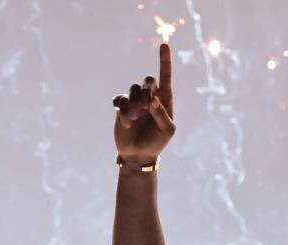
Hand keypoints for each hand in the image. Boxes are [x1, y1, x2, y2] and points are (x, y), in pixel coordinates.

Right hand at [113, 43, 175, 161]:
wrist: (138, 155)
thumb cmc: (157, 143)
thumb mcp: (167, 131)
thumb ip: (163, 114)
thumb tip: (153, 99)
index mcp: (164, 100)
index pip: (165, 77)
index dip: (165, 61)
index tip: (164, 45)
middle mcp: (150, 97)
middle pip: (148, 81)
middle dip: (146, 93)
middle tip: (145, 109)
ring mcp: (135, 101)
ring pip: (133, 89)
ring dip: (135, 104)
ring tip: (135, 119)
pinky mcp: (122, 107)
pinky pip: (120, 99)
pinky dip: (123, 109)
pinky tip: (126, 120)